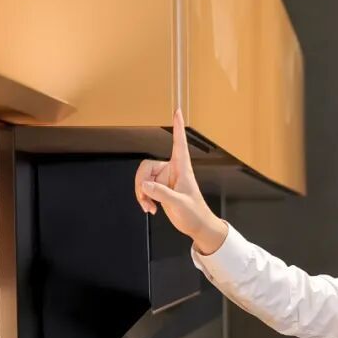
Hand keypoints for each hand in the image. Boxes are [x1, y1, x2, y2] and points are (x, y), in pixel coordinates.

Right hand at [134, 108, 226, 254]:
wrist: (197, 226)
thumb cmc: (195, 214)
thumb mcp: (178, 203)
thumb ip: (161, 193)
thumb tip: (144, 184)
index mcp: (182, 169)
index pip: (179, 144)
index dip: (178, 127)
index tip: (177, 111)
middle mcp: (172, 170)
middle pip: (146, 166)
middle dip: (141, 183)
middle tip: (144, 199)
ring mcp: (165, 179)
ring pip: (142, 178)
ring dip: (141, 193)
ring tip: (148, 207)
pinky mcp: (160, 188)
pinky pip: (144, 187)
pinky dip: (143, 198)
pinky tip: (149, 208)